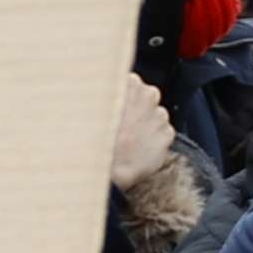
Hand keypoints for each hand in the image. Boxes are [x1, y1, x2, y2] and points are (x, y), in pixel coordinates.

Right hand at [106, 70, 177, 192]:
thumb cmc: (94, 140)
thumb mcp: (84, 110)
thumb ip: (97, 96)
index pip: (127, 81)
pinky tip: (135, 147)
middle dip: (133, 108)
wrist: (108, 171)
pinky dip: (149, 139)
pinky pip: (159, 132)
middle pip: (143, 96)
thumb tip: (94, 90)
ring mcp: (159, 114)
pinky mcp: (167, 133)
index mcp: (128, 83)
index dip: (117, 95)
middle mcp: (147, 94)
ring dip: (141, 124)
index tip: (109, 105)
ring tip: (125, 139)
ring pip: (152, 115)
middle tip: (116, 123)